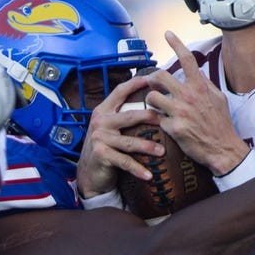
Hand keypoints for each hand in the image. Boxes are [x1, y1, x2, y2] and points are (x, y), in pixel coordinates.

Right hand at [76, 74, 165, 196]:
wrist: (88, 172)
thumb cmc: (106, 146)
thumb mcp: (110, 127)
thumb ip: (123, 115)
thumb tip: (151, 104)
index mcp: (103, 110)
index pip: (119, 92)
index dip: (134, 84)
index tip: (151, 79)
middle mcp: (100, 121)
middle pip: (129, 116)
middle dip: (149, 116)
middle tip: (166, 119)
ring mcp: (100, 138)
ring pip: (129, 141)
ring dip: (148, 147)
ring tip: (162, 151)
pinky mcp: (101, 155)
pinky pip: (124, 162)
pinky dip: (138, 169)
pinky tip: (149, 175)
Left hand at [144, 31, 249, 175]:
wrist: (223, 149)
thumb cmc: (221, 124)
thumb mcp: (219, 99)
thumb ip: (206, 84)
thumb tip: (198, 72)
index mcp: (200, 87)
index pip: (187, 59)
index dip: (176, 43)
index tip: (167, 34)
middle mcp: (189, 96)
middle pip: (159, 76)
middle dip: (152, 79)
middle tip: (152, 84)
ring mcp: (180, 112)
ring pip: (152, 97)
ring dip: (151, 100)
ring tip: (156, 105)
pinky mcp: (173, 128)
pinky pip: (157, 119)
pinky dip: (160, 121)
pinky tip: (167, 125)